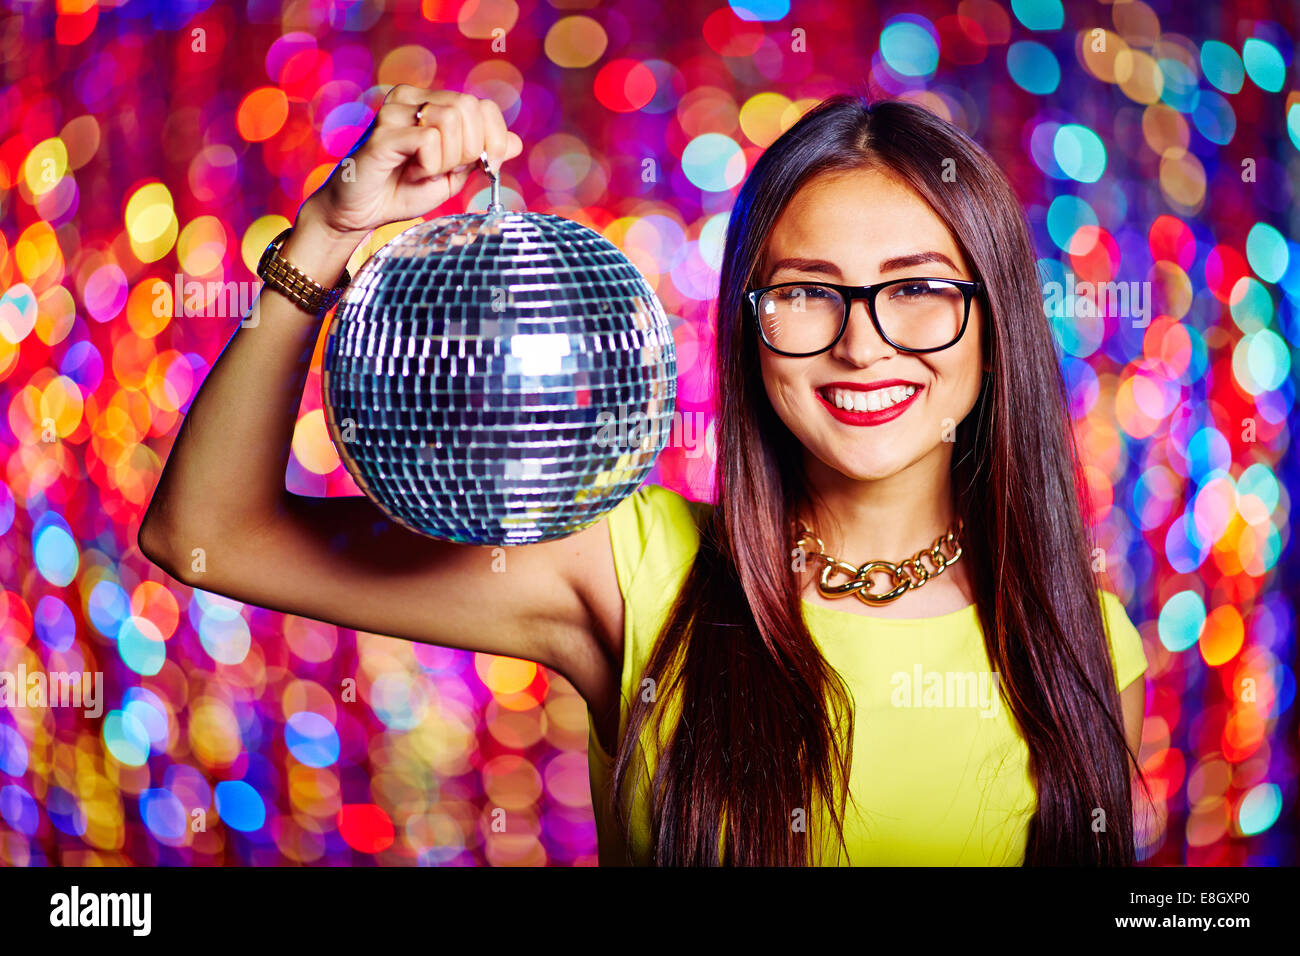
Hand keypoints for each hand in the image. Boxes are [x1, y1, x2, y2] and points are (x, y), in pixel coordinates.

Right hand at [301, 85, 523, 239]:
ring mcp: (395, 111)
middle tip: (447, 170)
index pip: (481, 105)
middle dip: (471, 149)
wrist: (359, 212)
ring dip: (448, 159)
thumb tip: (516, 143)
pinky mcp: (384, 133)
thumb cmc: (403, 191)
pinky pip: (429, 141)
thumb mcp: (453, 175)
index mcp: (430, 103)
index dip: (494, 137)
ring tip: (424, 172)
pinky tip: (413, 173)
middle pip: (469, 108)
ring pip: (451, 121)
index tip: (484, 166)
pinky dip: (431, 165)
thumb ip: (481, 157)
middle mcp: (411, 98)